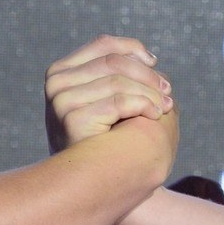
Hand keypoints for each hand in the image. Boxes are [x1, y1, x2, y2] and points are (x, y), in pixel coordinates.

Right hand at [44, 35, 172, 152]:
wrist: (88, 180)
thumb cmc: (102, 136)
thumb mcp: (105, 98)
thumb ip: (118, 74)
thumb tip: (149, 58)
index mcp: (61, 71)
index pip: (103, 44)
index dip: (133, 49)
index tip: (154, 63)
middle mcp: (56, 82)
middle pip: (113, 62)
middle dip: (147, 75)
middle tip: (167, 91)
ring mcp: (61, 101)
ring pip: (118, 81)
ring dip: (150, 93)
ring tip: (166, 107)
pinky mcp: (72, 119)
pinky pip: (119, 102)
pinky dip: (144, 105)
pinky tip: (155, 114)